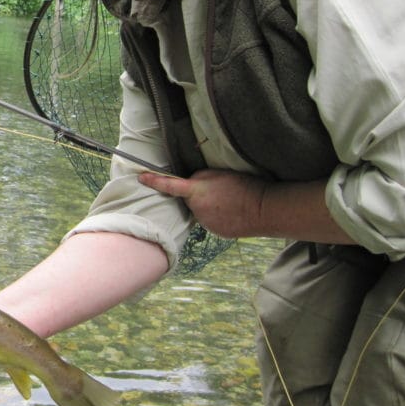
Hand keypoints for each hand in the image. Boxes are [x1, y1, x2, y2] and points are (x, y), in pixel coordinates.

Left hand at [138, 168, 266, 238]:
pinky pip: (211, 221)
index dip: (154, 180)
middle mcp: (196, 209)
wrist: (263, 209)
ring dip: (209, 206)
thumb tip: (191, 185)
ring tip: (229, 202)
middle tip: (219, 191)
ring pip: (201, 211)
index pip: (170, 185)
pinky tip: (232, 213)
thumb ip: (199, 178)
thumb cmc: (243, 187)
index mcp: (196, 191)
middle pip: (190, 199)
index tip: (141, 177)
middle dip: (198, 195)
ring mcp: (206, 223)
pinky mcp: (216, 232)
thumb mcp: (219, 174)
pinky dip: (218, 217)